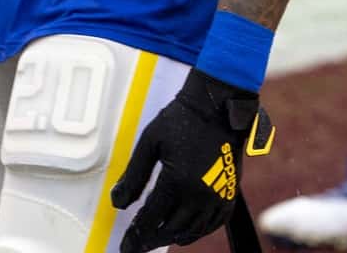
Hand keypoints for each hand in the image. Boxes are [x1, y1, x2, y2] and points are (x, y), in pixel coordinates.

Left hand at [110, 69, 273, 252]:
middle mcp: (199, 195)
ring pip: (191, 231)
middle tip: (139, 244)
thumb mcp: (149, 143)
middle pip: (171, 230)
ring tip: (158, 237)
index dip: (136, 235)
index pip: (151, 219)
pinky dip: (197, 232)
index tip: (126, 246)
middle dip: (152, 239)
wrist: (216, 107)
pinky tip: (185, 231)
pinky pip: (211, 225)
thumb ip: (134, 176)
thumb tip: (118, 202)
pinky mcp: (229, 195)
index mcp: (176, 181)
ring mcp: (216, 197)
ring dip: (173, 236)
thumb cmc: (181, 119)